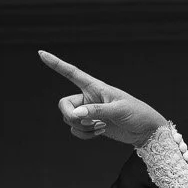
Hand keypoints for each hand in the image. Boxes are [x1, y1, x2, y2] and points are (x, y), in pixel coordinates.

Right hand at [39, 51, 165, 147]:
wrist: (146, 131)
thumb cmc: (137, 114)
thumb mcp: (119, 110)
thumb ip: (97, 111)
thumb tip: (76, 115)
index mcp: (96, 87)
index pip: (72, 73)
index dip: (56, 63)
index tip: (41, 53)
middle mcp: (88, 98)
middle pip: (64, 105)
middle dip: (70, 116)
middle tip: (87, 122)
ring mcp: (89, 112)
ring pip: (69, 120)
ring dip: (82, 128)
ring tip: (102, 127)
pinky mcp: (91, 125)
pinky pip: (75, 130)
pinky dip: (84, 135)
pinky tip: (100, 132)